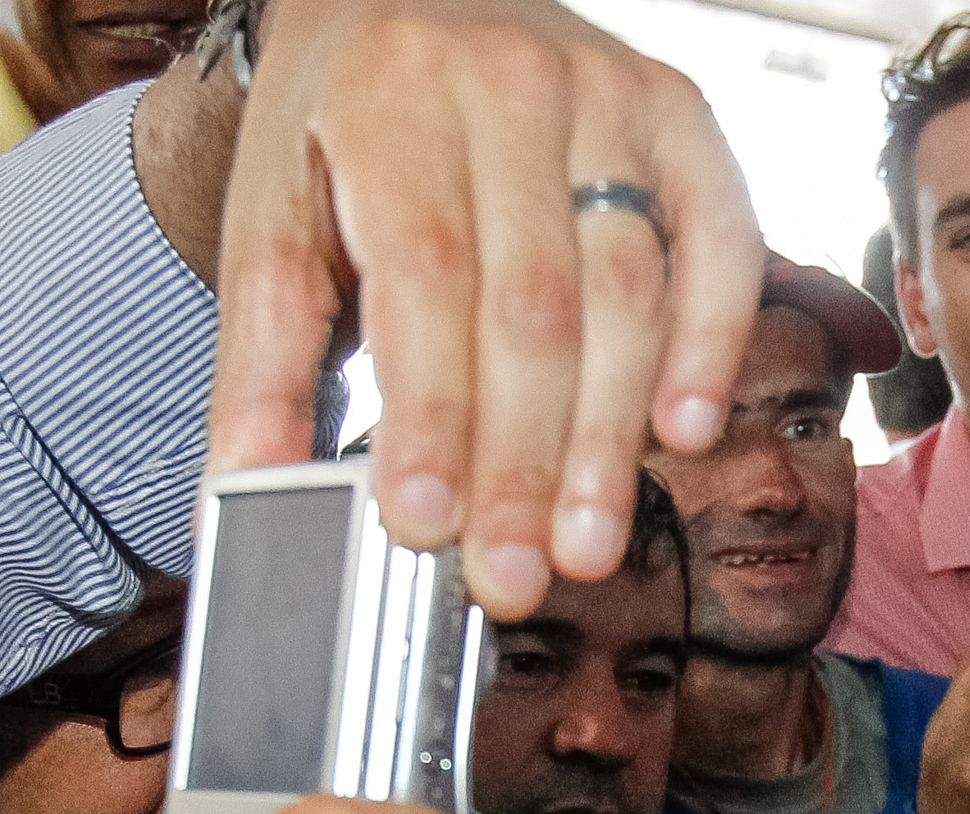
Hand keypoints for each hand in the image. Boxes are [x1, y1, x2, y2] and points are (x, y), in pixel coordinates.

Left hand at [199, 0, 764, 616]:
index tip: (426, 521)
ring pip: (627, 289)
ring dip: (610, 436)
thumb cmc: (343, 118)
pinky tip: (682, 432)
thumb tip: (247, 495)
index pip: (424, 275)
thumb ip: (264, 358)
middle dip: (523, 460)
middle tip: (513, 574)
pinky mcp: (679, 113)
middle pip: (534, 303)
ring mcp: (608, 95)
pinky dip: (712, 342)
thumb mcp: (273, 212)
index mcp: (389, 99)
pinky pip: (721, 237)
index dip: (434, 411)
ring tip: (585, 544)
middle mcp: (509, 83)